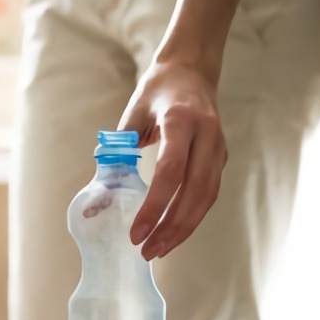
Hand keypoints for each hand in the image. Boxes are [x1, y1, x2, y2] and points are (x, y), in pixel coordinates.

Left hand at [119, 61, 227, 259]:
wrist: (193, 69)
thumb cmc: (158, 90)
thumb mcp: (133, 112)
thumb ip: (117, 151)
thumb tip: (97, 198)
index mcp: (182, 121)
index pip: (170, 172)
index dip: (154, 206)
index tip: (137, 232)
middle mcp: (207, 135)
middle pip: (194, 192)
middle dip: (171, 227)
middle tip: (148, 251)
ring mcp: (218, 148)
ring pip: (206, 198)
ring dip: (184, 228)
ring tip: (159, 248)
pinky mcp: (221, 158)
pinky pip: (209, 194)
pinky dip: (192, 216)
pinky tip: (174, 232)